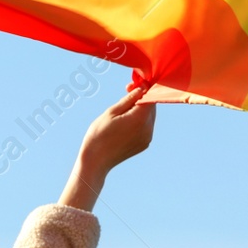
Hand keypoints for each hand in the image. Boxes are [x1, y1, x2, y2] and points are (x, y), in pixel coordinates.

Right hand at [59, 86, 155, 210]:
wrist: (96, 161)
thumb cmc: (99, 134)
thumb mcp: (111, 112)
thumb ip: (129, 99)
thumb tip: (142, 87)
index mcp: (140, 118)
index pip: (150, 96)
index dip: (143, 88)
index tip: (130, 86)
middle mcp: (148, 129)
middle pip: (152, 106)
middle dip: (142, 97)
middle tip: (126, 91)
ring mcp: (147, 138)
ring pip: (149, 116)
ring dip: (141, 109)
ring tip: (123, 109)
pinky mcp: (144, 144)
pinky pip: (146, 127)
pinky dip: (140, 120)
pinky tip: (125, 122)